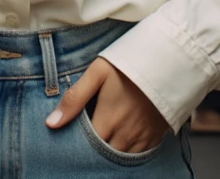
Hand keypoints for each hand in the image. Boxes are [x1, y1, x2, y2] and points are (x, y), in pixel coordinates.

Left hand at [46, 57, 168, 154]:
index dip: (78, 145)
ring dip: (111, 152)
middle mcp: (124, 135)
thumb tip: (51, 123)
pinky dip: (129, 151)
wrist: (168, 61)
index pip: (87, 146)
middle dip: (94, 151)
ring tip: (105, 139)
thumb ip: (74, 98)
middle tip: (87, 141)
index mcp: (107, 121)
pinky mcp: (156, 136)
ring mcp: (142, 137)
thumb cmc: (129, 64)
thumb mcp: (98, 73)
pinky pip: (139, 155)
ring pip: (121, 158)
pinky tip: (122, 141)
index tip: (73, 139)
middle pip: (104, 155)